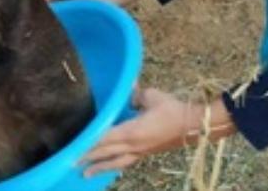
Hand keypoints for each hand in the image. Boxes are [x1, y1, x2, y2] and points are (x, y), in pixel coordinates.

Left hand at [81, 89, 235, 175]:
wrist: (195, 126)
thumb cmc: (174, 110)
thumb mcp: (153, 97)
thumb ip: (136, 95)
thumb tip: (128, 93)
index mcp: (132, 131)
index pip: (105, 138)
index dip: (89, 143)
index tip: (75, 148)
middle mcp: (134, 145)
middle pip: (106, 153)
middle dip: (89, 158)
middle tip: (72, 164)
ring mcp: (141, 152)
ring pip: (116, 162)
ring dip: (100, 167)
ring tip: (86, 174)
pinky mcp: (148, 153)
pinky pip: (127, 162)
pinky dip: (115, 165)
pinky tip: (112, 167)